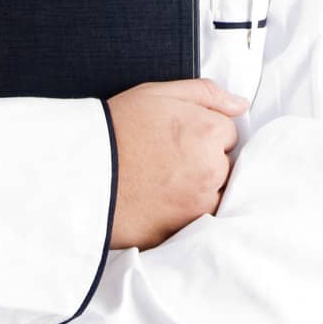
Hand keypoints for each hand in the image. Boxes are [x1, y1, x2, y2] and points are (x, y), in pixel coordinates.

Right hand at [105, 78, 248, 249]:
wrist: (81, 173)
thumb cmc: (118, 127)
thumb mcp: (159, 93)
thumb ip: (207, 94)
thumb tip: (241, 105)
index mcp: (208, 132)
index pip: (228, 132)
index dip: (203, 131)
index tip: (178, 135)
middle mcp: (210, 169)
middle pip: (226, 164)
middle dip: (206, 159)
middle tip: (169, 157)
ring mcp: (197, 203)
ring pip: (216, 193)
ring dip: (200, 187)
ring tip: (165, 179)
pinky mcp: (182, 229)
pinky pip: (199, 219)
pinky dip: (186, 210)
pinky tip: (162, 199)